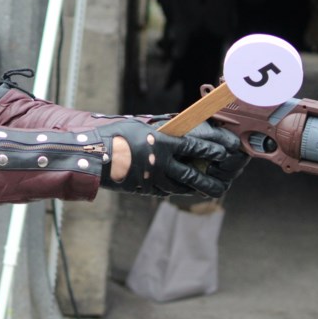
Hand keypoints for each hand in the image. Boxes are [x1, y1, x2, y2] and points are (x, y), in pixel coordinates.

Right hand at [98, 120, 241, 197]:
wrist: (92, 156)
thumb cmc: (115, 135)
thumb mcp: (141, 127)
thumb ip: (161, 131)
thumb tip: (179, 130)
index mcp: (162, 144)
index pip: (195, 147)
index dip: (212, 150)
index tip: (224, 151)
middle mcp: (161, 163)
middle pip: (193, 175)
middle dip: (211, 179)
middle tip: (225, 182)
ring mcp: (152, 179)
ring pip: (182, 187)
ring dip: (198, 189)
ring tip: (210, 190)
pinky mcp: (144, 189)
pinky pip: (166, 191)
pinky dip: (178, 190)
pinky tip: (184, 190)